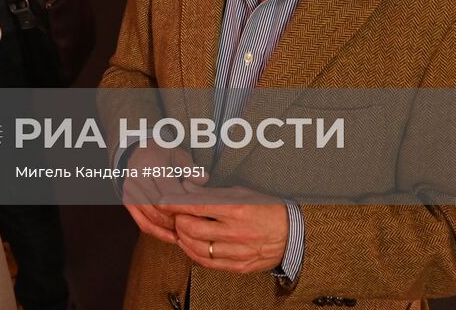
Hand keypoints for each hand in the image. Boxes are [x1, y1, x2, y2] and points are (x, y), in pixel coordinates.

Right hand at [120, 147, 201, 244]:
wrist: (140, 151)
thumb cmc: (164, 154)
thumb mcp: (179, 155)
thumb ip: (191, 168)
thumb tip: (204, 179)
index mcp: (152, 164)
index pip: (170, 192)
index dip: (185, 206)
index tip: (199, 214)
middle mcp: (137, 177)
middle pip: (159, 207)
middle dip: (177, 219)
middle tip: (194, 226)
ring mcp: (130, 189)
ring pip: (150, 217)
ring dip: (168, 228)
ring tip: (185, 233)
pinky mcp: (127, 200)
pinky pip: (141, 222)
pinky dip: (157, 233)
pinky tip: (172, 237)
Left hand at [162, 185, 288, 274]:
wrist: (293, 234)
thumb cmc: (267, 209)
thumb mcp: (242, 193)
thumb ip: (213, 193)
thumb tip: (186, 189)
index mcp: (237, 210)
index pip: (196, 207)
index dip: (174, 204)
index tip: (161, 201)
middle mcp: (237, 232)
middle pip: (193, 230)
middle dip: (178, 222)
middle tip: (174, 216)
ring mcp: (238, 252)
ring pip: (198, 249)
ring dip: (183, 239)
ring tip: (181, 230)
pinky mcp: (239, 266)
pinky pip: (209, 263)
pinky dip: (194, 254)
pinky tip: (191, 245)